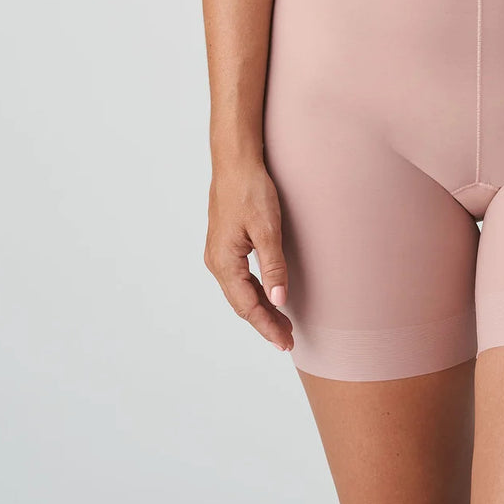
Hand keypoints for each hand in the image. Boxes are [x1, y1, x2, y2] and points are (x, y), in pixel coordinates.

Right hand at [204, 161, 293, 353]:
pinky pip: (238, 278)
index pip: (248, 306)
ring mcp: (218, 253)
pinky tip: (267, 295)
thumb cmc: (250, 189)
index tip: (285, 342)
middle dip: (264, 322)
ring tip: (282, 322)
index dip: (267, 326)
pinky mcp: (224, 244)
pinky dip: (254, 291)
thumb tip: (280, 302)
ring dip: (260, 308)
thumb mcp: (268, 228)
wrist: (235, 161)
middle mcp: (216, 262)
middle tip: (287, 339)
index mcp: (224, 262)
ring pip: (239, 291)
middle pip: (241, 303)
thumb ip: (274, 267)